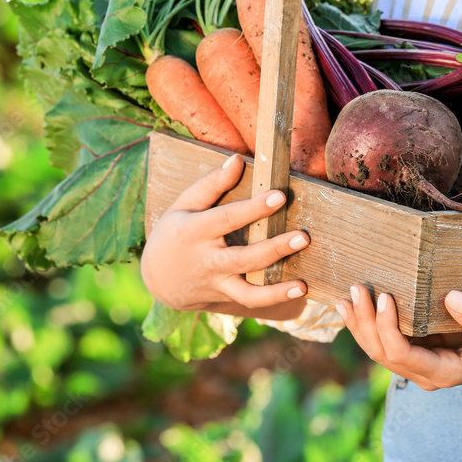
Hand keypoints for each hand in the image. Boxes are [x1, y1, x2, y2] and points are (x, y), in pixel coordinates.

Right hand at [140, 153, 310, 318]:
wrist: (158, 278)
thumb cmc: (175, 232)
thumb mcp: (184, 204)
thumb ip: (211, 183)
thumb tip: (237, 160)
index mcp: (194, 231)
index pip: (227, 218)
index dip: (253, 208)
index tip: (279, 195)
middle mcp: (206, 260)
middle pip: (242, 259)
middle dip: (273, 249)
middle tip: (303, 237)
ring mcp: (216, 282)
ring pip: (247, 291)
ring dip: (276, 290)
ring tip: (303, 283)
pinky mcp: (224, 297)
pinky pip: (251, 301)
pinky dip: (275, 299)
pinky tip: (300, 289)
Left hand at [336, 285, 461, 389]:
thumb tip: (452, 297)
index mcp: (444, 373)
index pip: (401, 354)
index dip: (386, 327)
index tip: (385, 296)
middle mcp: (427, 372)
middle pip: (382, 352)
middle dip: (364, 322)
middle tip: (356, 288)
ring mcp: (422, 363)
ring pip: (379, 348)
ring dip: (361, 324)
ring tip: (346, 297)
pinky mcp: (423, 350)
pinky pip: (388, 340)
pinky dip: (370, 324)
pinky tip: (358, 306)